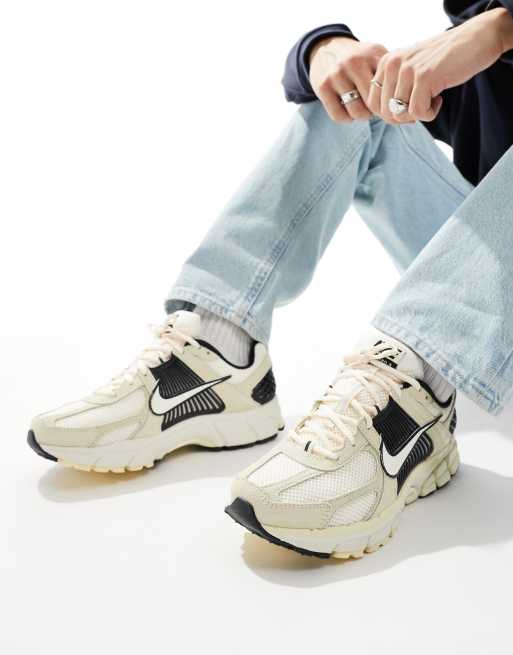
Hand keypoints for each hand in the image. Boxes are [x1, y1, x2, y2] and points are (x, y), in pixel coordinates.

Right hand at [309, 37, 386, 122]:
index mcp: (373, 54)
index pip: (389, 88)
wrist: (326, 47)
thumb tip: (411, 114)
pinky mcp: (323, 87)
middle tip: (376, 109)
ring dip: (362, 116)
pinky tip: (348, 110)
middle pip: (374, 103)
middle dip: (377, 111)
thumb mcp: (377, 57)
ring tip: (363, 109)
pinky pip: (339, 116)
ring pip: (357, 112)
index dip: (392, 104)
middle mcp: (355, 62)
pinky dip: (346, 118)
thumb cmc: (359, 59)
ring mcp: (337, 74)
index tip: (391, 108)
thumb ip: (393, 76)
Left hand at [368, 8, 512, 123]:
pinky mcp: (424, 77)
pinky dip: (430, 113)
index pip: (373, 105)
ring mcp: (407, 70)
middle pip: (386, 113)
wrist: (474, 40)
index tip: (410, 107)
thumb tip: (386, 118)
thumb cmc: (443, 61)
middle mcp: (392, 64)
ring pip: (401, 114)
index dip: (391, 114)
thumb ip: (394, 88)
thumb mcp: (411, 71)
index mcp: (386, 63)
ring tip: (432, 99)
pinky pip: (418, 113)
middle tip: (422, 106)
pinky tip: (439, 98)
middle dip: (404, 117)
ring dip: (419, 114)